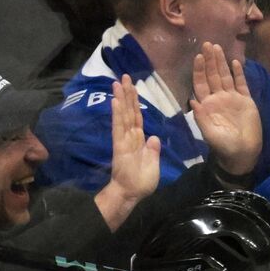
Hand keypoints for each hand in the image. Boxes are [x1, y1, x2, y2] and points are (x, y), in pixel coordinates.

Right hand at [107, 74, 160, 202]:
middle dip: (127, 93)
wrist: (131, 194)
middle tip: (124, 76)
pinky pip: (118, 127)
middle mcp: (130, 136)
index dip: (135, 102)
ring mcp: (124, 139)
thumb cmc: (142, 182)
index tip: (133, 87)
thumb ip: (153, 150)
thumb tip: (154, 137)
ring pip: (123, 115)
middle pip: (129, 111)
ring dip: (121, 98)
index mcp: (139, 140)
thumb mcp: (153, 164)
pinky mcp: (119, 145)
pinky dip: (117, 114)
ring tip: (118, 82)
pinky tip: (115, 101)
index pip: (137, 117)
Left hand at [191, 42, 261, 179]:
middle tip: (207, 44)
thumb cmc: (223, 146)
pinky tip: (236, 62)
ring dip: (221, 62)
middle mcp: (218, 98)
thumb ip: (201, 118)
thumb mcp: (209, 134)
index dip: (199, 70)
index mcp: (207, 105)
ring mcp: (232, 98)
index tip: (198, 57)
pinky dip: (238, 73)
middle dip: (210, 60)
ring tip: (218, 47)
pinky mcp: (246, 101)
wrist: (242, 154)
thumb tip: (191, 101)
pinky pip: (241, 84)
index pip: (201, 84)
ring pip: (225, 76)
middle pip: (212, 76)